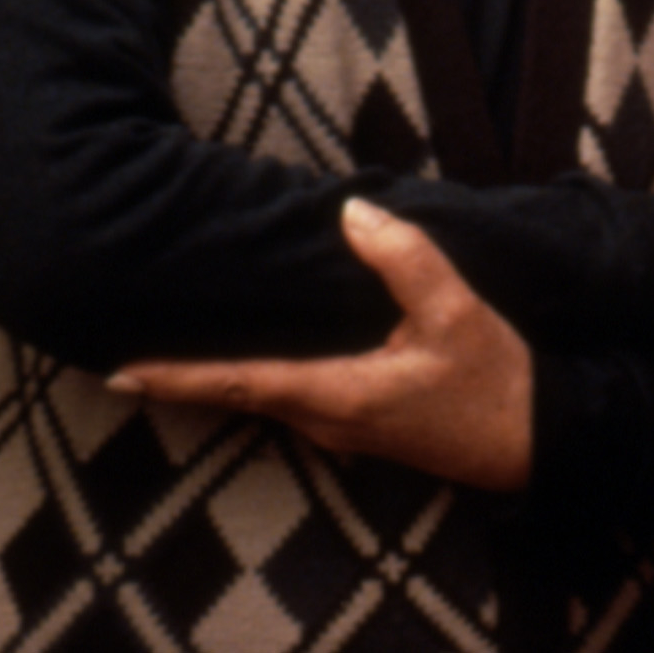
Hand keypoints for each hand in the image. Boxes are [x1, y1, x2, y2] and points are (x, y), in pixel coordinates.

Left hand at [108, 200, 530, 493]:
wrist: (533, 440)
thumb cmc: (494, 380)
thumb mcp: (456, 312)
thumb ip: (404, 259)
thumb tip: (352, 212)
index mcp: (337, 395)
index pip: (239, 383)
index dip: (178, 377)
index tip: (119, 372)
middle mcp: (326, 420)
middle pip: (237, 394)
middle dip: (182, 375)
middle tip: (126, 350)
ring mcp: (341, 428)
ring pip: (261, 397)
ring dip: (216, 376)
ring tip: (172, 348)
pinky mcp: (358, 423)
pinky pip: (289, 396)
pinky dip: (252, 377)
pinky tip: (249, 355)